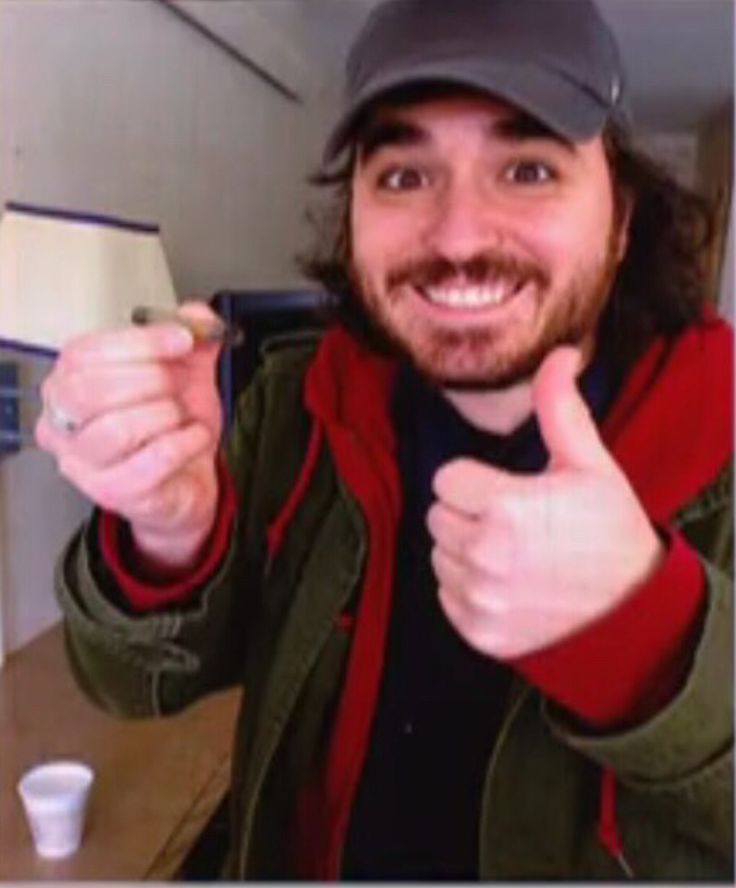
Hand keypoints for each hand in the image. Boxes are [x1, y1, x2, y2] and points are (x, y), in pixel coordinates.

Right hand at [35, 302, 223, 567]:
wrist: (188, 477)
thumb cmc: (170, 425)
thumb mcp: (183, 370)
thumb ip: (191, 335)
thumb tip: (198, 316)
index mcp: (68, 381)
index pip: (84, 354)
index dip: (139, 342)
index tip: (182, 338)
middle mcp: (63, 424)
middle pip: (90, 391)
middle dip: (150, 379)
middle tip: (180, 382)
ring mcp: (83, 464)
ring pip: (116, 429)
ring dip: (164, 414)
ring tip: (181, 415)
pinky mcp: (113, 493)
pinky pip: (150, 462)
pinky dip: (183, 442)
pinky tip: (194, 435)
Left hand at [427, 346, 663, 658]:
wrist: (632, 609)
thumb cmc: (610, 530)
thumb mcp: (590, 465)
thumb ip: (560, 410)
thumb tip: (558, 355)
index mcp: (504, 507)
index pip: (445, 479)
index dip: (473, 480)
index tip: (505, 490)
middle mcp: (484, 556)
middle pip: (437, 516)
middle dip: (466, 513)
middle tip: (510, 522)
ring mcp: (480, 599)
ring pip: (439, 557)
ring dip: (464, 551)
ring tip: (511, 553)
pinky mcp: (478, 632)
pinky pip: (447, 597)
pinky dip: (468, 590)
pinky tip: (506, 584)